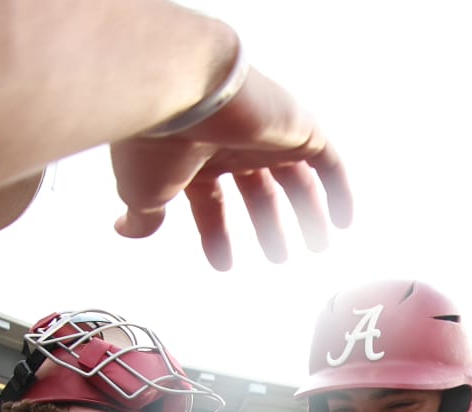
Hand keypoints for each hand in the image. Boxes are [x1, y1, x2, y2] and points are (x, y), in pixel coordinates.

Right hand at [111, 68, 351, 269]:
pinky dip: (339, 190)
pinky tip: (345, 220)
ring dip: (308, 213)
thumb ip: (143, 214)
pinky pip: (328, 160)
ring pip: (295, 178)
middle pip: (259, 191)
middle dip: (270, 226)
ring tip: (318, 245)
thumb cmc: (156, 140)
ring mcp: (266, 135)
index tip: (224, 263)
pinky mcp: (298, 127)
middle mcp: (230, 143)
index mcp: (194, 157)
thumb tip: (126, 230)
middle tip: (280, 256)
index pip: (211, 202)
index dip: (217, 234)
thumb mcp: (142, 190)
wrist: (182, 87)